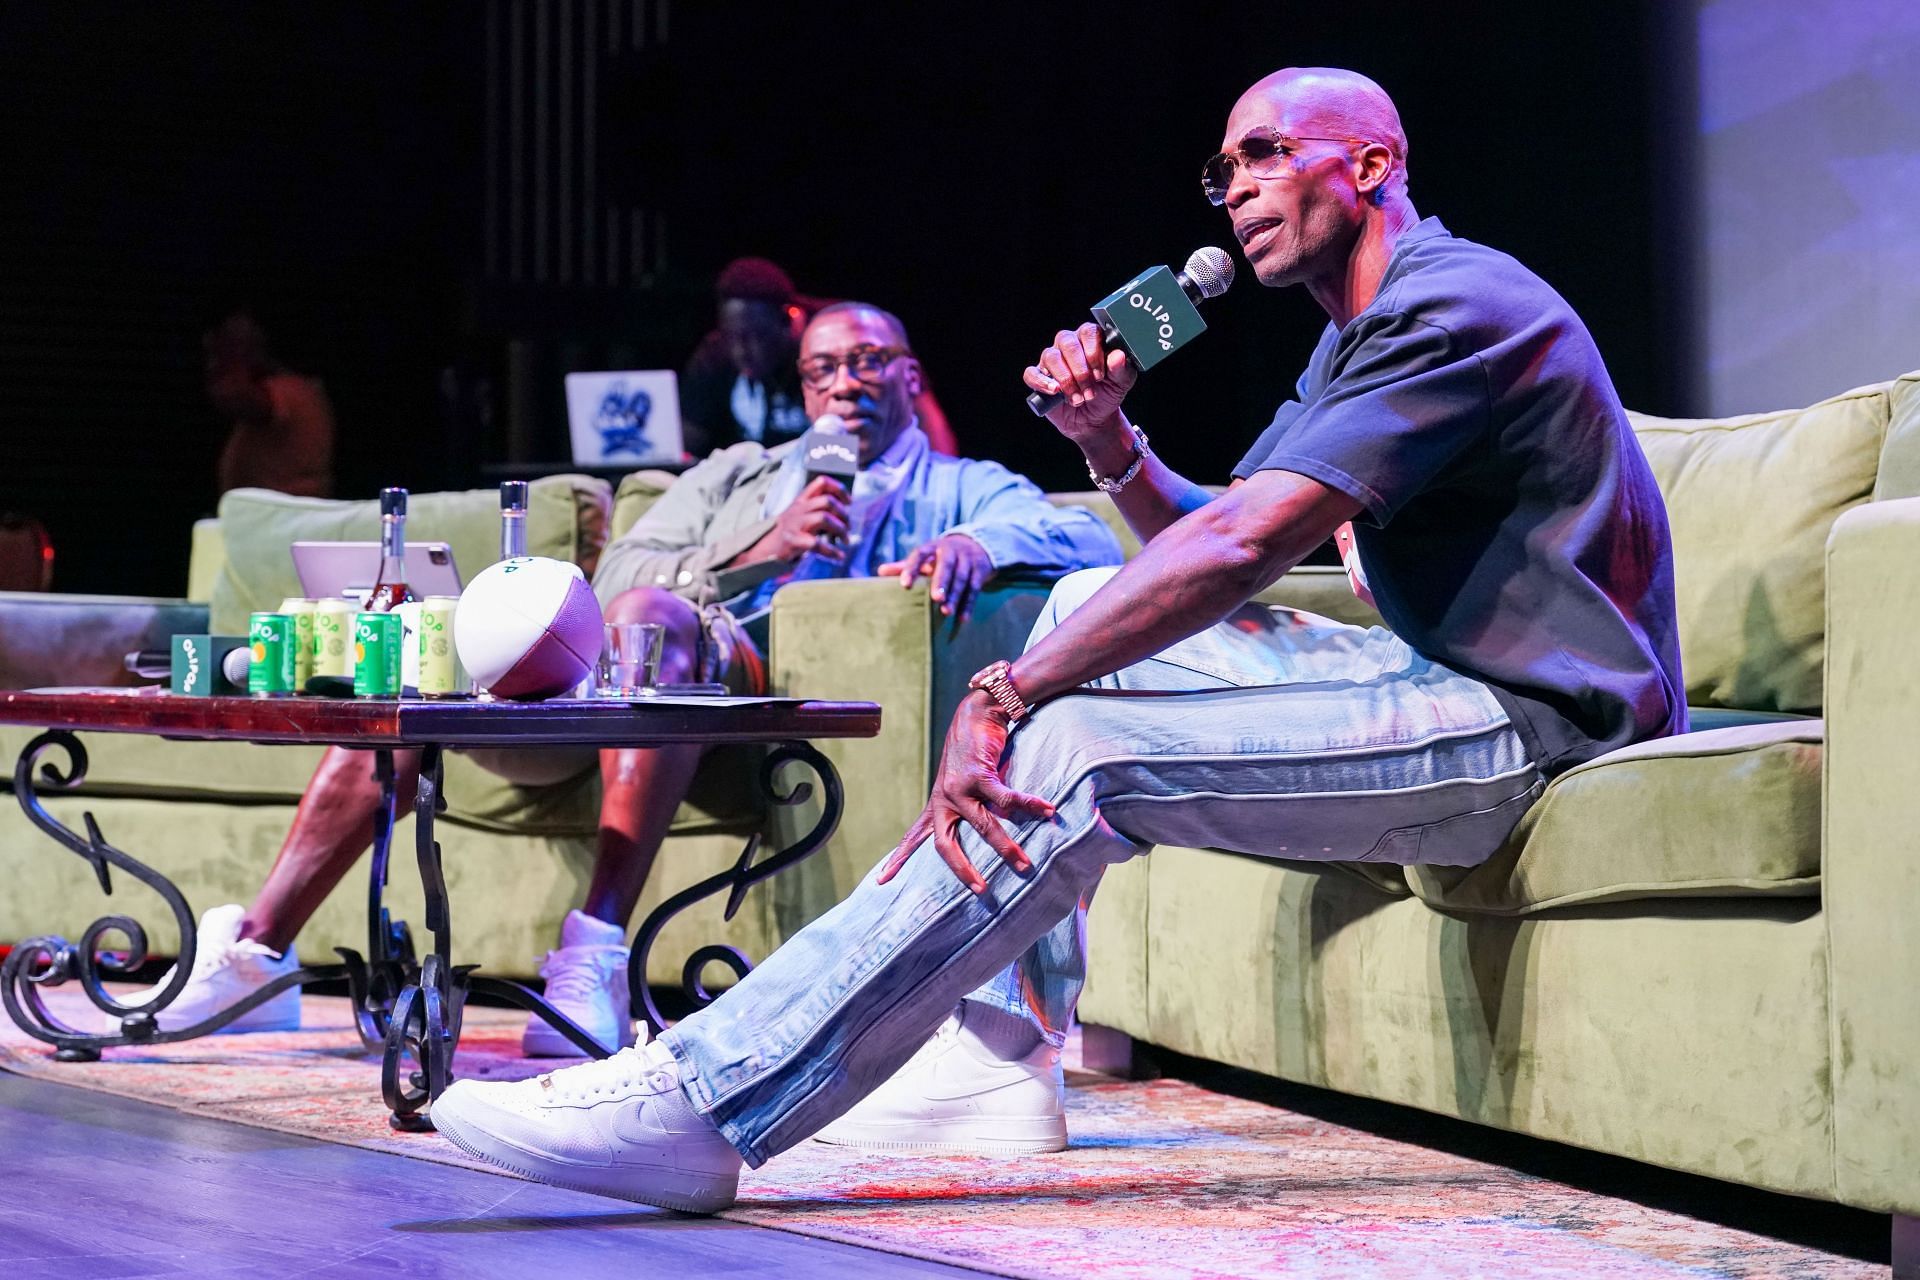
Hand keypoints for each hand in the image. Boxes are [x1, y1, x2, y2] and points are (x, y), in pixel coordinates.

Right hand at [749, 475, 849, 564]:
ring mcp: (796, 525)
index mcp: (801, 501)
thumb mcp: (798, 515)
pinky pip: (818, 544)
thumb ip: (815, 510)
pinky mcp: (794, 541)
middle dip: (843, 514)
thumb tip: (843, 514)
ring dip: (840, 530)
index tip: (849, 502)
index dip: (839, 489)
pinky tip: (838, 556)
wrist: (763, 550)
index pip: (821, 483)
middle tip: (848, 527)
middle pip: (827, 501)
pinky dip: (832, 551)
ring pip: (824, 518)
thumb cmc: (786, 533)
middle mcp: (799, 509)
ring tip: (845, 540)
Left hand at [876, 692, 1054, 893]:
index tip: (881, 881)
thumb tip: (989, 837)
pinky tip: (1047, 811)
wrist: (976, 714)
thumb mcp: (961, 783)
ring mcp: (961, 788)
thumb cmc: (972, 753)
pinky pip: (1007, 799)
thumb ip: (966, 808)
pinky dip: (1029, 805)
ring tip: (1026, 865)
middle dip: (962, 869)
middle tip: (980, 890)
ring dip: (1007, 848)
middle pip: (945, 844)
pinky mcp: (980, 774)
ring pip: (985, 827)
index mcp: (937, 805)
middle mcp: (945, 800)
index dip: (898, 859)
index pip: (913, 837)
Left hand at [878, 532, 992, 621]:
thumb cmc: (940, 556)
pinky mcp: (980, 570)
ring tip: (946, 612)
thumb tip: (880, 572)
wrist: (975, 545)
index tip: (904, 585)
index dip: (912, 568)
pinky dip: (969, 604)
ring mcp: (967, 560)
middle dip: (941, 581)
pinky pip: (975, 588)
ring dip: (955, 596)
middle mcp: (951, 551)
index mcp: (933, 547)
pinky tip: (962, 618)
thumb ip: (904, 565)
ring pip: (962, 578)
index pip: (920, 554)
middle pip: (946, 565)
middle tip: (935, 598)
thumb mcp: (925, 557)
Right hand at [1023, 322, 1139, 444]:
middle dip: (1080, 370)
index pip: (1088, 332)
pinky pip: (1031, 374)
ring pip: (1051, 357)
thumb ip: (1122, 369)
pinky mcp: (1039, 377)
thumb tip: (1118, 356)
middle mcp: (1069, 345)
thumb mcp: (1121, 383)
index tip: (1100, 375)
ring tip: (1078, 399)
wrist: (1094, 419)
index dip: (1093, 352)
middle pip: (1067, 342)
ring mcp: (1052, 360)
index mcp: (1089, 340)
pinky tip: (1055, 391)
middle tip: (1090, 391)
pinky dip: (1042, 382)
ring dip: (1066, 380)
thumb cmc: (1107, 394)